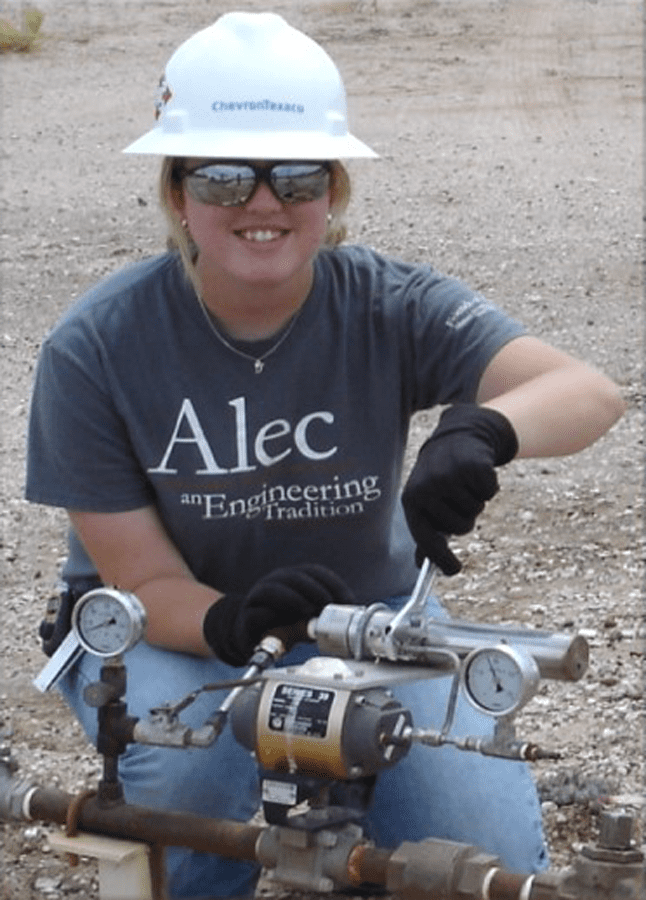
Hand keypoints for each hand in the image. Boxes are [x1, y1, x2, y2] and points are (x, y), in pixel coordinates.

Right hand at [202, 564, 354, 665]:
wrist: (249, 636)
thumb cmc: (282, 623)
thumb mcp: (307, 616)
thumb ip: (324, 614)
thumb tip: (350, 618)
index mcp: (293, 579)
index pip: (315, 572)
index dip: (333, 584)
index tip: (348, 600)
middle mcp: (275, 582)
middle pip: (295, 577)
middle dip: (315, 590)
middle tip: (328, 605)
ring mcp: (258, 598)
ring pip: (272, 589)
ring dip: (293, 599)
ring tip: (307, 611)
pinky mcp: (247, 618)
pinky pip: (256, 613)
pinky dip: (270, 617)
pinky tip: (284, 625)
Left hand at [401, 404, 517, 574]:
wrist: (457, 436)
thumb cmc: (440, 476)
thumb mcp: (425, 500)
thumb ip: (426, 530)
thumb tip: (421, 565)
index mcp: (412, 499)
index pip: (426, 537)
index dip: (440, 558)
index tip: (454, 571)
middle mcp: (427, 488)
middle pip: (460, 528)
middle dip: (466, 517)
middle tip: (459, 496)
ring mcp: (448, 476)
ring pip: (475, 510)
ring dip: (476, 500)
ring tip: (464, 481)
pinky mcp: (471, 466)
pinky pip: (489, 492)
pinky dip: (488, 486)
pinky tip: (476, 472)